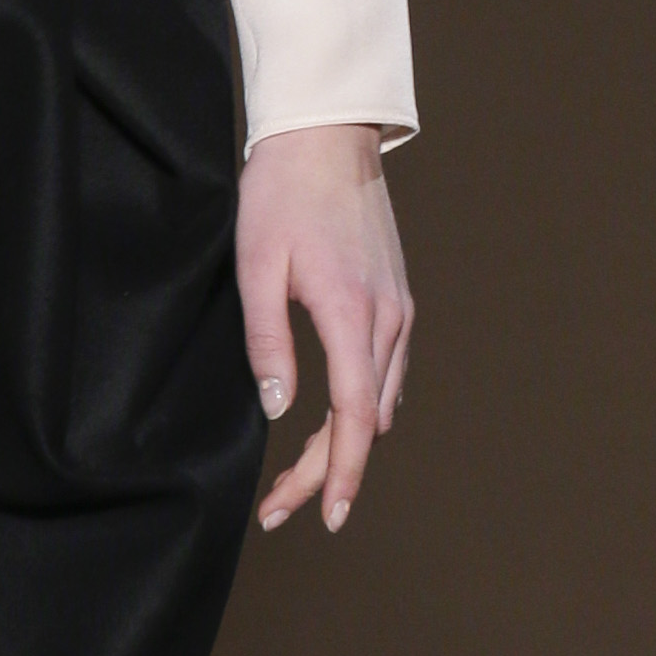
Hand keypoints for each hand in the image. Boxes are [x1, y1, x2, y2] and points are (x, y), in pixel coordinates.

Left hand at [238, 122, 412, 534]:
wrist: (326, 140)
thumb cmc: (281, 197)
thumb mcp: (256, 267)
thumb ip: (267, 342)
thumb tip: (279, 410)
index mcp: (352, 314)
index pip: (353, 418)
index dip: (338, 472)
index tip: (325, 515)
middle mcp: (388, 319)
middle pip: (367, 423)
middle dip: (330, 471)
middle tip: (284, 507)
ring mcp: (399, 310)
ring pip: (381, 403)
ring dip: (345, 444)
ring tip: (298, 477)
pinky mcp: (398, 301)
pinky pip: (387, 374)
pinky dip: (362, 409)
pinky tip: (331, 423)